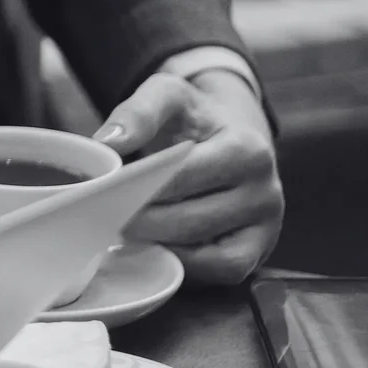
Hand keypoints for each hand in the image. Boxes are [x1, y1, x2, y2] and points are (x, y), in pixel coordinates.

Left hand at [95, 69, 282, 283]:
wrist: (229, 135)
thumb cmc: (194, 119)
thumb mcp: (167, 96)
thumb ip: (138, 113)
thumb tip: (107, 143)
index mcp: (247, 150)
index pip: (180, 178)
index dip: (136, 186)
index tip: (102, 189)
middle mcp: (265, 191)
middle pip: (187, 220)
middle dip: (138, 219)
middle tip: (102, 214)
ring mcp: (266, 227)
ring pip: (201, 252)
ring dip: (156, 243)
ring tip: (122, 227)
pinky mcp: (257, 251)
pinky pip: (218, 271)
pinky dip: (183, 263)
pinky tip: (155, 245)